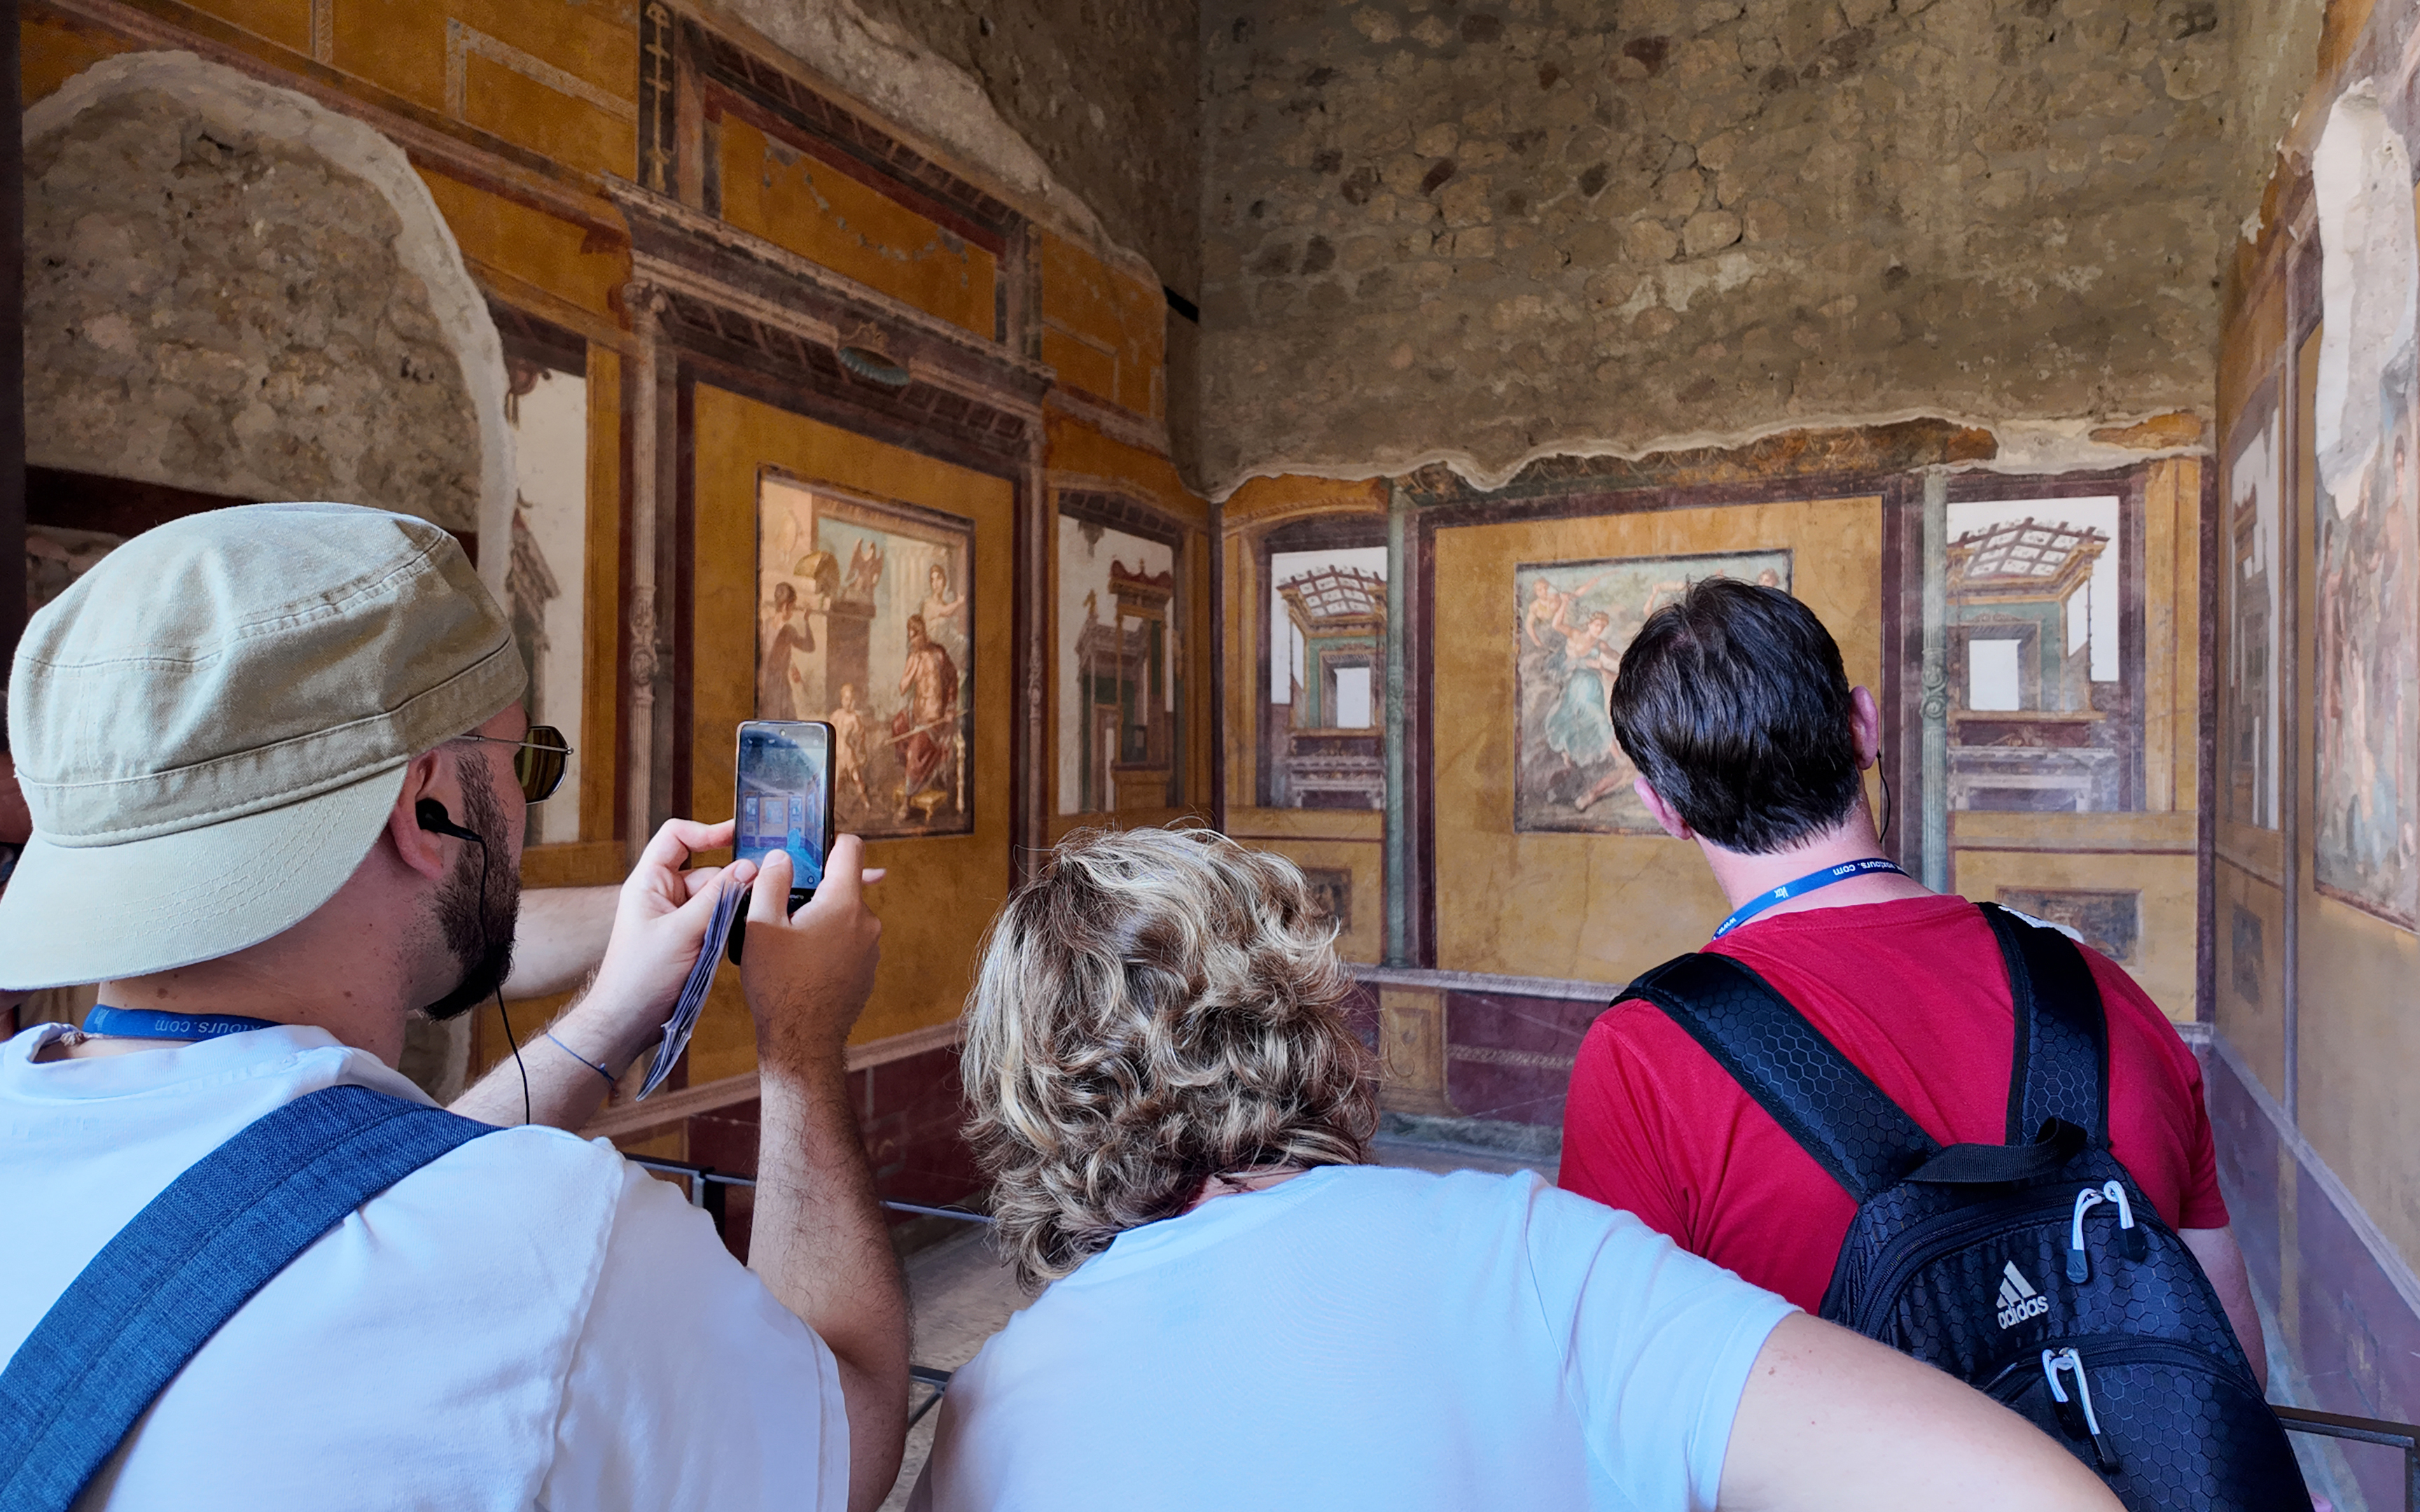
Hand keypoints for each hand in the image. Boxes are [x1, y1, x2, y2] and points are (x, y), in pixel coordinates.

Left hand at [574, 818, 757, 1071]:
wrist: (627, 1022)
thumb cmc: (640, 977)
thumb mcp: (683, 931)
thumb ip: (718, 897)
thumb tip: (750, 867)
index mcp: (649, 882)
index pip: (677, 838)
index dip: (707, 832)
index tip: (739, 834)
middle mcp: (664, 895)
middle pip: (708, 871)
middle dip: (732, 880)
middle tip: (762, 886)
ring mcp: (678, 919)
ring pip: (717, 898)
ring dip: (732, 907)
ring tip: (750, 918)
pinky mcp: (690, 940)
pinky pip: (717, 921)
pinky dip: (730, 925)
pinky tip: (742, 935)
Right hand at [742, 837, 882, 1070]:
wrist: (802, 1040)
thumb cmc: (779, 986)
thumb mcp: (761, 927)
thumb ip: (771, 882)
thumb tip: (781, 857)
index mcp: (844, 903)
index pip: (851, 848)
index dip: (828, 842)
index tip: (807, 851)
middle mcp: (867, 922)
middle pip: (844, 885)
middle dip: (816, 890)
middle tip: (783, 909)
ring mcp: (871, 948)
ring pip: (844, 915)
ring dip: (821, 920)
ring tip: (790, 944)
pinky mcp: (868, 969)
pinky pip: (848, 941)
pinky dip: (829, 943)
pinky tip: (803, 963)